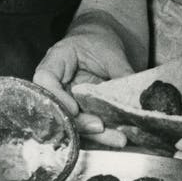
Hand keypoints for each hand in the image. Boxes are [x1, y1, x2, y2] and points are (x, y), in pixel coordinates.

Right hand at [33, 28, 134, 147]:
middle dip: (78, 123)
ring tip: (118, 139)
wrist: (99, 43)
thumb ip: (121, 72)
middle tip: (101, 127)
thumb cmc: (100, 41)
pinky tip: (117, 138)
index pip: (44, 79)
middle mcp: (56, 83)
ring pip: (72, 122)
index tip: (76, 108)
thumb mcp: (112, 52)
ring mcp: (65, 100)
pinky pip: (84, 127)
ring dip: (93, 135)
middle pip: (57, 108)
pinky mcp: (77, 112)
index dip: (56, 97)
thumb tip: (137, 98)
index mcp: (57, 59)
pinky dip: (100, 136)